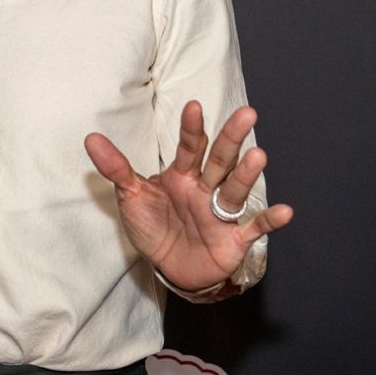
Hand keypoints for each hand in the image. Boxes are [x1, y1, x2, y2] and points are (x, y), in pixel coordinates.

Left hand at [84, 100, 292, 291]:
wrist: (168, 267)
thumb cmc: (153, 225)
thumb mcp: (131, 196)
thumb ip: (116, 168)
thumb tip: (90, 138)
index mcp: (182, 175)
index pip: (189, 148)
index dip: (191, 129)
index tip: (193, 107)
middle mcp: (205, 189)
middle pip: (220, 160)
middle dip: (231, 138)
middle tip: (247, 114)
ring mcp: (221, 213)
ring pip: (235, 189)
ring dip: (247, 174)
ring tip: (258, 156)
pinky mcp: (233, 239)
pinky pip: (253, 228)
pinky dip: (268, 221)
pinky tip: (285, 212)